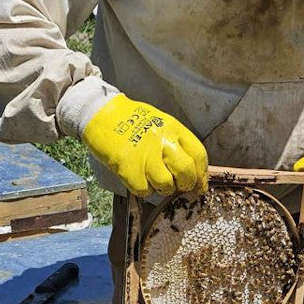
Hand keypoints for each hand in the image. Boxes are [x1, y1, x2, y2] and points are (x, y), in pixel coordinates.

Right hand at [83, 94, 207, 197]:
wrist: (101, 114)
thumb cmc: (131, 120)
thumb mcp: (160, 123)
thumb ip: (177, 143)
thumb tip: (193, 170)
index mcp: (173, 128)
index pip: (198, 155)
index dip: (202, 175)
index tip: (199, 186)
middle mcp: (162, 141)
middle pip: (186, 172)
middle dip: (186, 185)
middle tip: (179, 187)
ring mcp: (145, 154)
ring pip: (166, 184)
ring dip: (163, 188)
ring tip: (155, 180)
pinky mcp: (128, 167)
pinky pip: (144, 190)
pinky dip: (143, 190)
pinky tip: (138, 179)